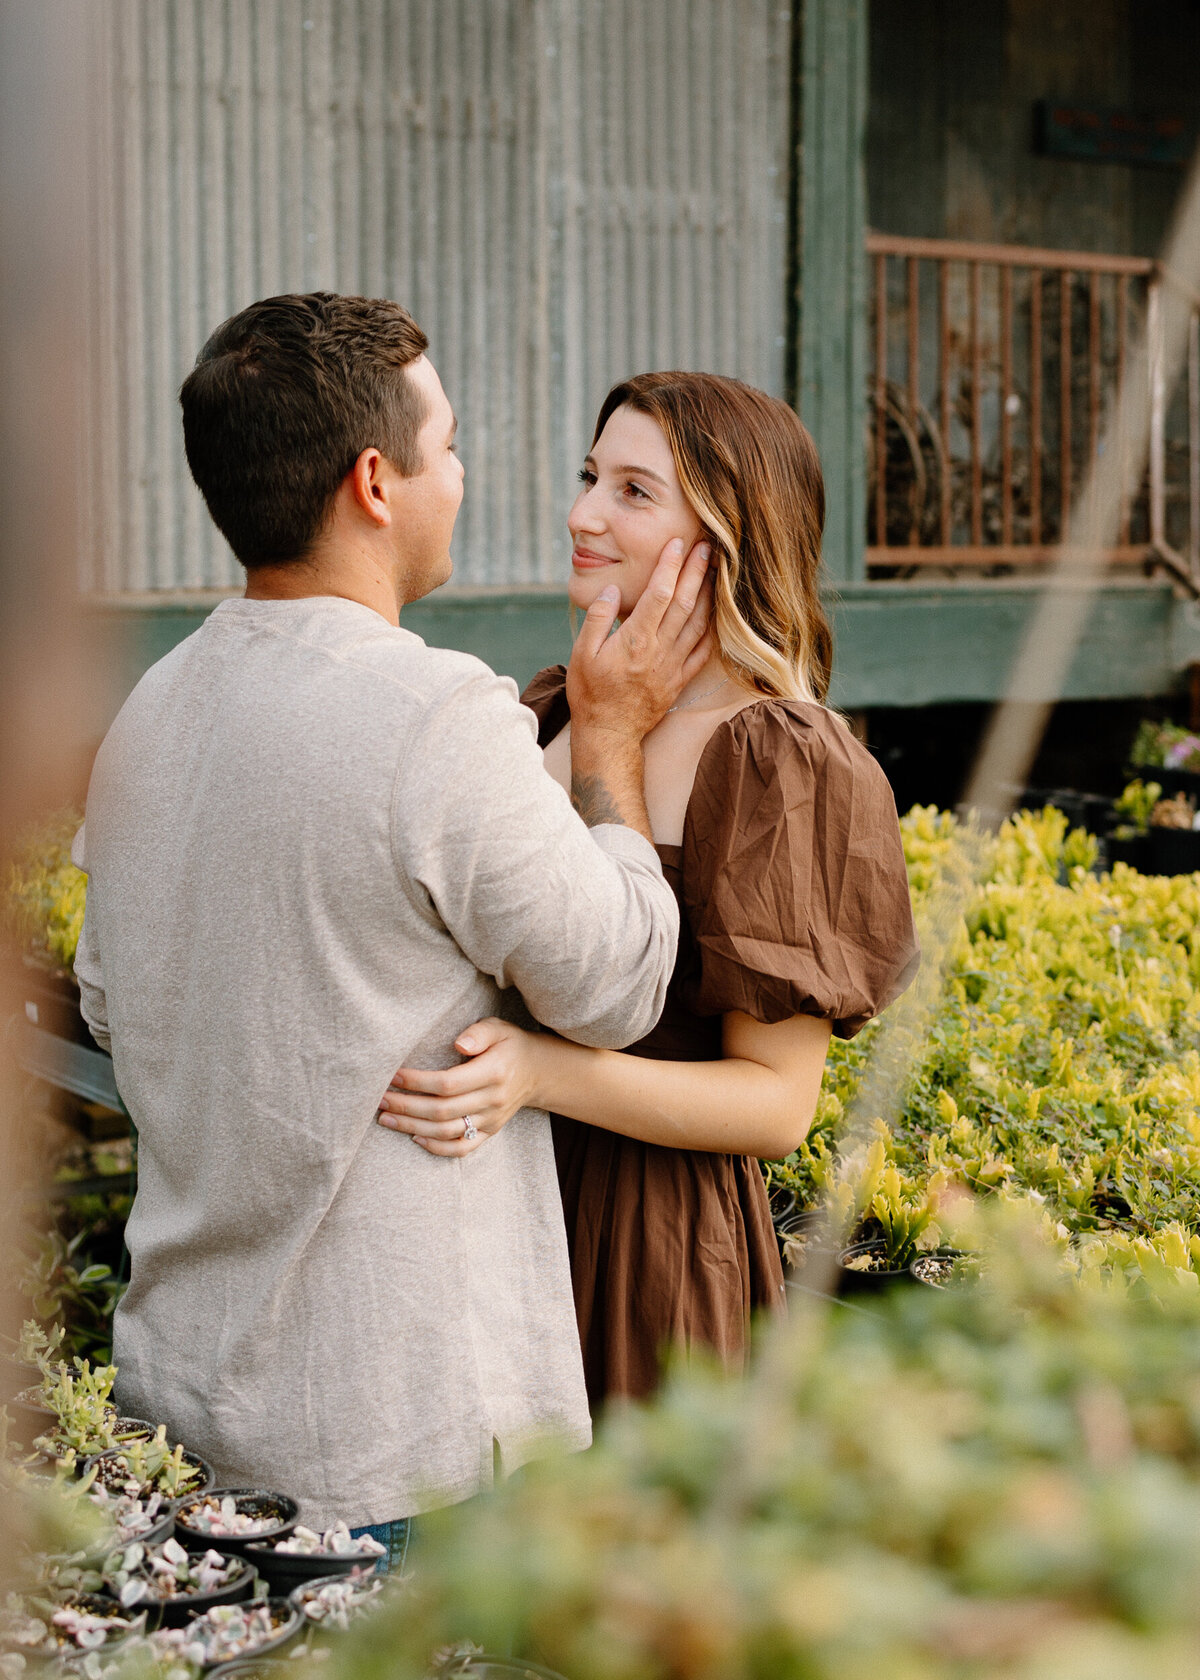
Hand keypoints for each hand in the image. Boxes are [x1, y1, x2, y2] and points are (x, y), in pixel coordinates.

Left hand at [376, 1018, 542, 1156]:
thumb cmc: (509, 1044)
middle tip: (379, 1099)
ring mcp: (491, 1120)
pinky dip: (436, 1148)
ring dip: (412, 1127)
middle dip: (406, 1106)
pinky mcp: (489, 1132)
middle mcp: (493, 1100)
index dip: (418, 1082)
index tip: (393, 1076)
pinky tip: (414, 1138)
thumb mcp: (498, 1028)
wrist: (538, 1071)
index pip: (448, 1083)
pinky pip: (461, 1149)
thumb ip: (479, 1032)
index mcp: (494, 1072)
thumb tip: (458, 1044)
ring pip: (446, 1132)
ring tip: (385, 1118)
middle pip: (442, 1111)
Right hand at [566, 534, 714, 742]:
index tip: (678, 543)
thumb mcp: (581, 653)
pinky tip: (719, 614)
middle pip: (685, 603)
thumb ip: (598, 618)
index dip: (671, 565)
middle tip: (707, 546)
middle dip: (697, 571)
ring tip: (716, 572)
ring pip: (698, 624)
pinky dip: (713, 631)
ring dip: (709, 595)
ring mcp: (673, 666)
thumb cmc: (590, 693)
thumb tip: (612, 589)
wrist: (609, 734)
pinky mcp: (680, 680)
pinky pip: (703, 652)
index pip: (658, 593)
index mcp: (635, 639)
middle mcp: (659, 650)